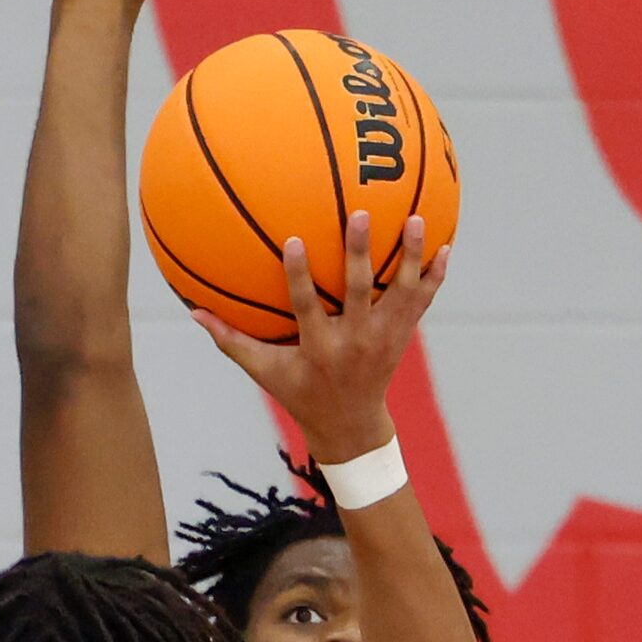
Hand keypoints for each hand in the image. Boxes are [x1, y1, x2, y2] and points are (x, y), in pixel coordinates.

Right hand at [191, 214, 447, 461]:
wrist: (351, 427)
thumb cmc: (300, 394)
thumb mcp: (265, 372)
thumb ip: (232, 341)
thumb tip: (194, 312)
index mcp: (319, 347)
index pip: (306, 306)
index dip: (300, 275)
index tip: (292, 240)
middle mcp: (354, 341)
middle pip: (360, 293)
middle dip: (360, 255)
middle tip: (361, 215)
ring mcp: (383, 338)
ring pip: (401, 294)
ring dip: (411, 257)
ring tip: (417, 220)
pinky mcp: (403, 336)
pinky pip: (422, 303)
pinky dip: (435, 277)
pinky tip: (447, 248)